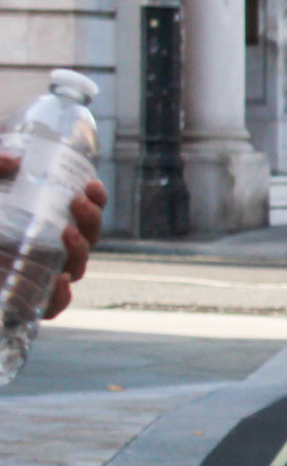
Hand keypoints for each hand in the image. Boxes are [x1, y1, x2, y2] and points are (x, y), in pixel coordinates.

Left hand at [0, 157, 106, 318]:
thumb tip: (13, 159)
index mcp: (41, 222)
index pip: (80, 212)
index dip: (95, 200)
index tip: (90, 185)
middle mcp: (45, 249)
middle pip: (86, 239)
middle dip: (92, 220)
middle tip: (78, 202)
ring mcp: (36, 275)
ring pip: (76, 268)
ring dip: (81, 250)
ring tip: (68, 233)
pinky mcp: (23, 302)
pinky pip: (52, 306)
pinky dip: (61, 296)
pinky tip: (60, 280)